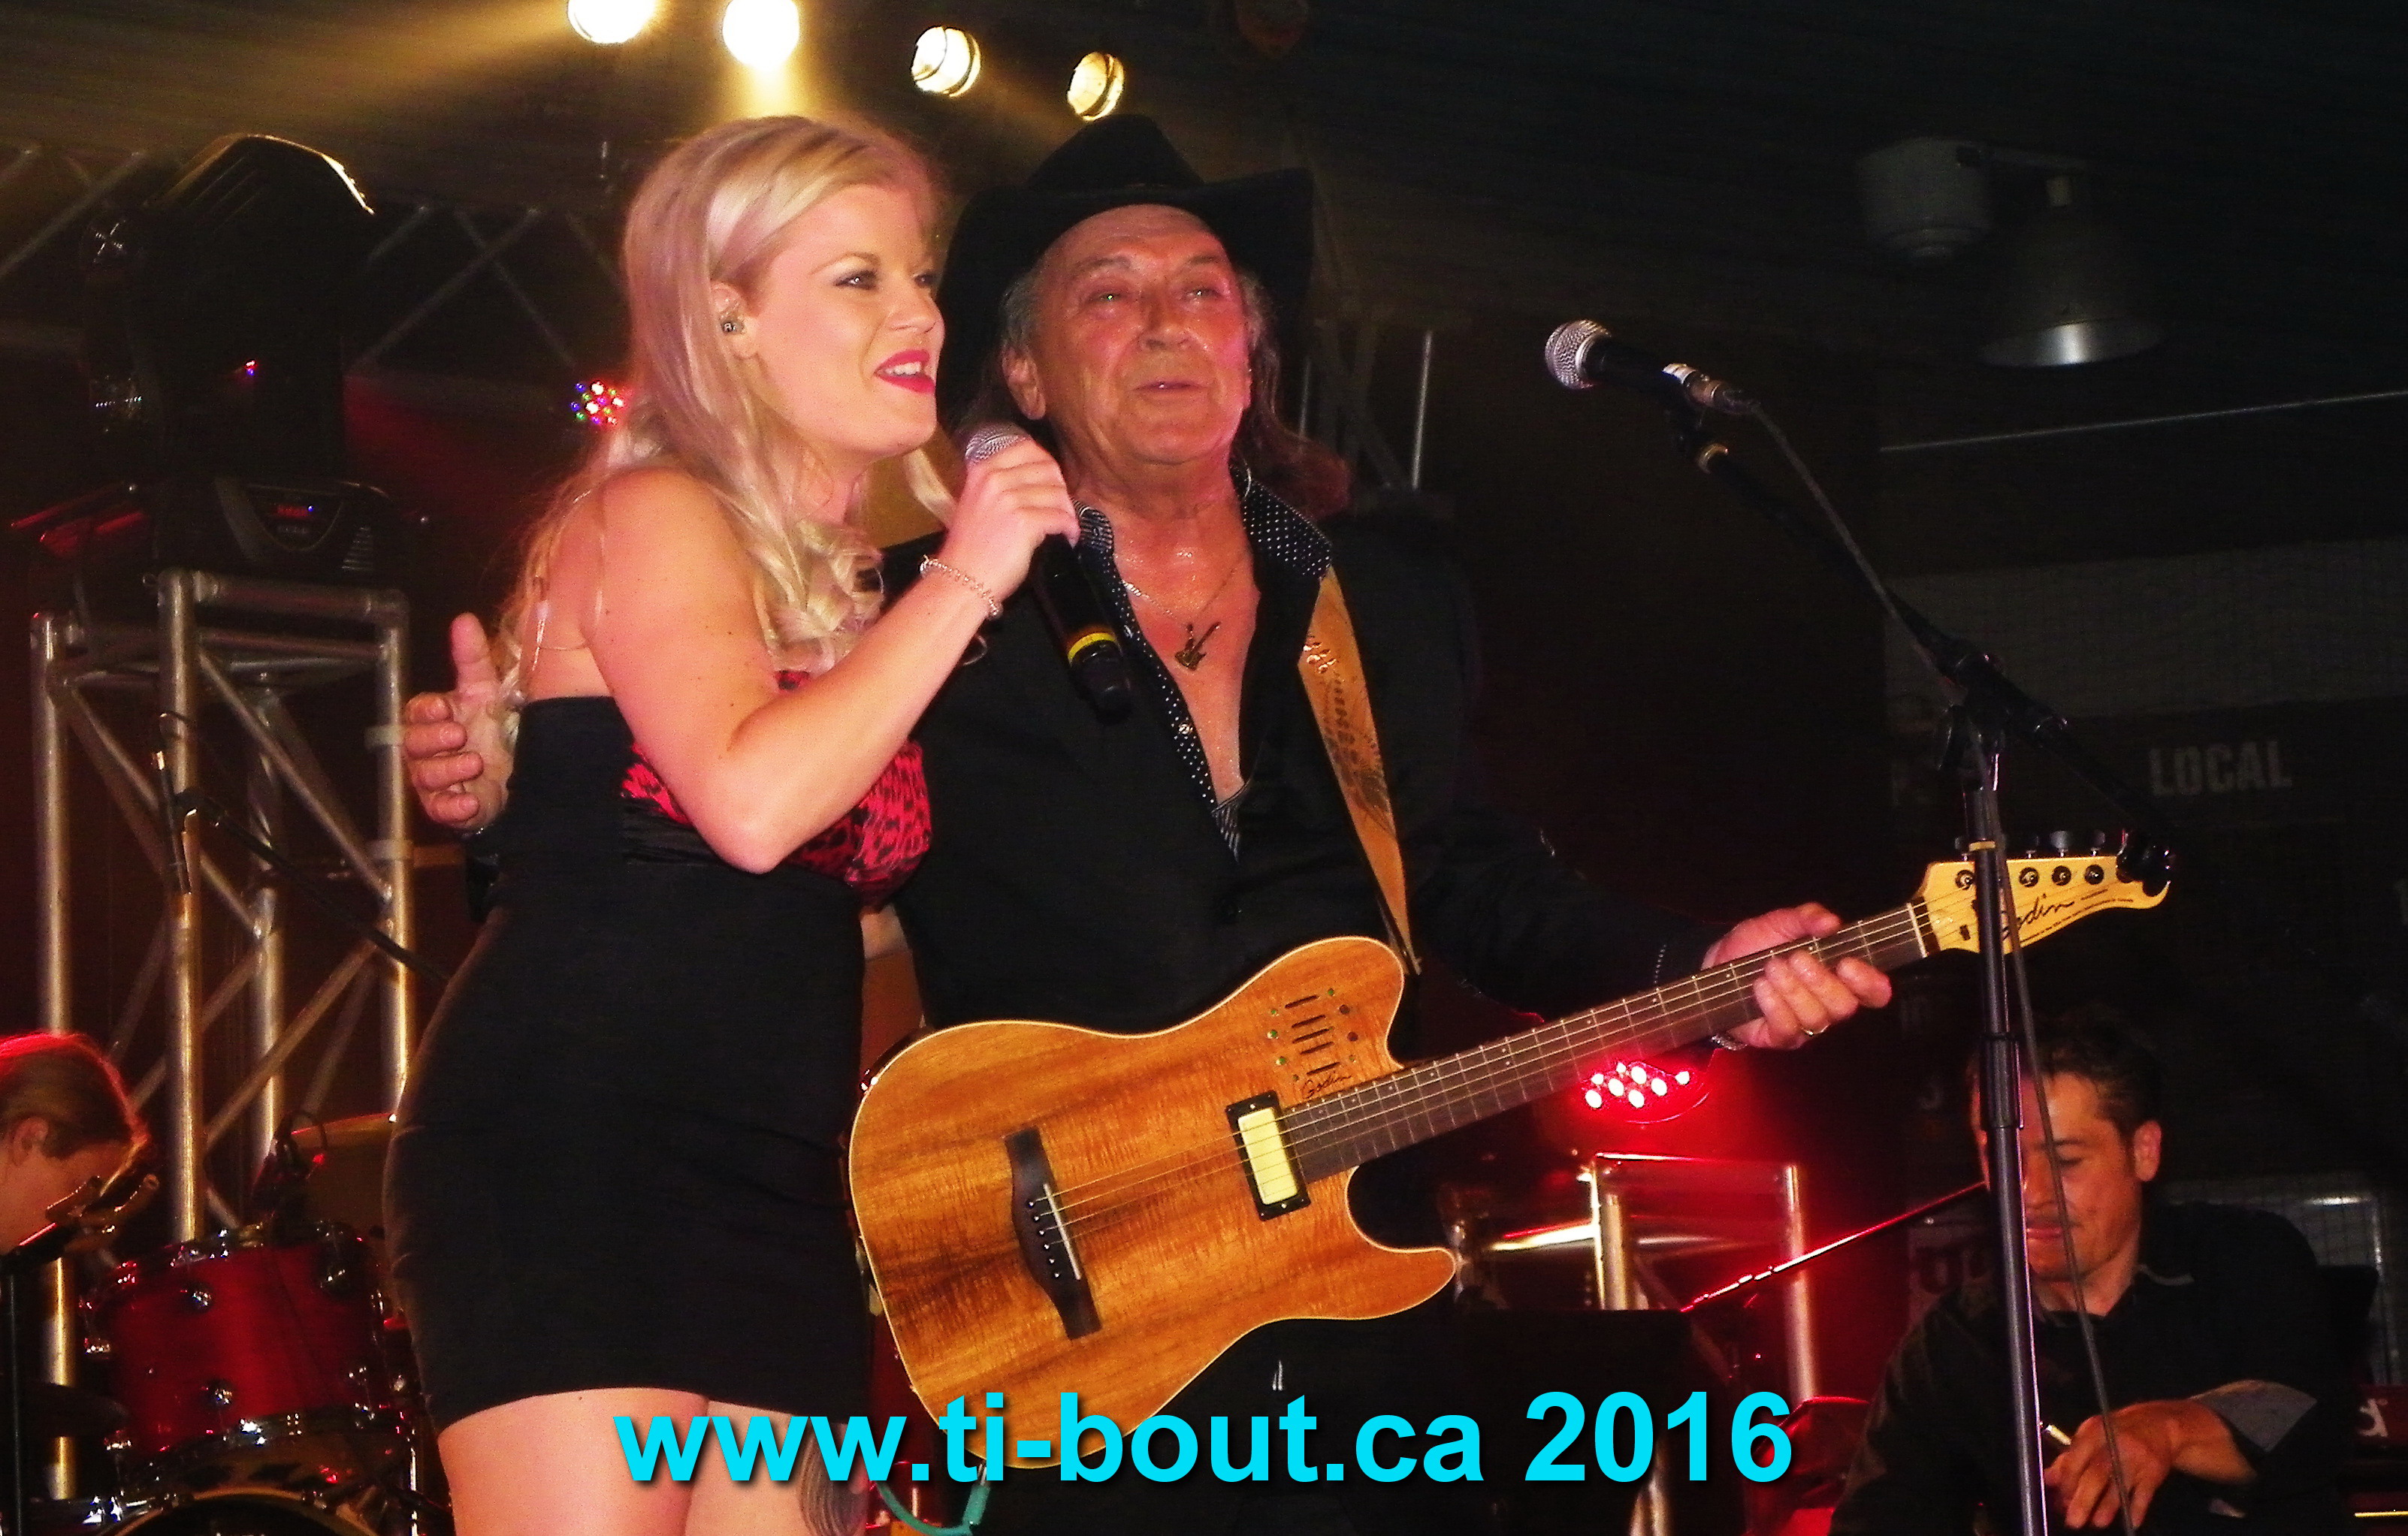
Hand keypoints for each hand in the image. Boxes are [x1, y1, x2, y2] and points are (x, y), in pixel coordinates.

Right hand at [404, 612, 512, 833]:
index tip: (445, 707)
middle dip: (432, 739)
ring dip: (447, 769)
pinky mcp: (448, 807)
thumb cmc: (495, 726)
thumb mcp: (487, 691)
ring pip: (423, 776)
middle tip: (458, 734)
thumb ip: (473, 659)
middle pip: (412, 743)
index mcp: (435, 718)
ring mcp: (436, 779)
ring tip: (474, 762)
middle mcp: (429, 749)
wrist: (518, 772)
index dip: (426, 710)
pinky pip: (439, 809)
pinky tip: (469, 802)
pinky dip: (453, 807)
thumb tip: (463, 619)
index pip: (415, 711)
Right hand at [933, 435, 1079, 600]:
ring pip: (1057, 493)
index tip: (1053, 480)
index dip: (1047, 464)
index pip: (1026, 448)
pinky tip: (1069, 536)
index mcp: (982, 469)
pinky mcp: (1024, 522)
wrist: (962, 579)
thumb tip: (1039, 478)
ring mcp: (1009, 499)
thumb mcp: (976, 502)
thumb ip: (1000, 484)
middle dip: (1061, 489)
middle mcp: (995, 479)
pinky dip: (1070, 528)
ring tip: (1066, 525)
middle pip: (1047, 469)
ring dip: (1067, 511)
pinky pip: (1060, 517)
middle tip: (1062, 507)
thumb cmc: (971, 547)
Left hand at [1701, 902, 1891, 1047]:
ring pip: (1816, 1018)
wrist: (1718, 962)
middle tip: (1795, 958)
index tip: (1847, 963)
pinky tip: (1760, 986)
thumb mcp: (1781, 922)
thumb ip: (1807, 917)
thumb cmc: (1757, 943)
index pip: (1874, 992)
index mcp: (1838, 977)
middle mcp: (1827, 1005)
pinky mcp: (1779, 1037)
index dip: (1869, 982)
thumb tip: (1832, 922)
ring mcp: (1804, 1025)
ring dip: (1793, 989)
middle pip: (1844, 1007)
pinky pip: (1788, 1029)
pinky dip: (1774, 1004)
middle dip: (1820, 980)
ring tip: (1771, 967)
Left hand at [2046, 1400, 2245, 1527]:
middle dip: (2084, 1499)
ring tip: (2097, 1523)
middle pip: (2097, 1474)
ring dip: (2107, 1507)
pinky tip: (2131, 1523)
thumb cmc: (2116, 1433)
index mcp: (2094, 1432)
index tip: (2059, 1499)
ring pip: (2120, 1486)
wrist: (2159, 1426)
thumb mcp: (2091, 1436)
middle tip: (2073, 1520)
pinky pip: (2145, 1494)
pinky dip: (2137, 1510)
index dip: (2067, 1481)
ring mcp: (2137, 1459)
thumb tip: (2048, 1479)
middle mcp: (2116, 1444)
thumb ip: (2069, 1458)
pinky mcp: (2154, 1472)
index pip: (2077, 1458)